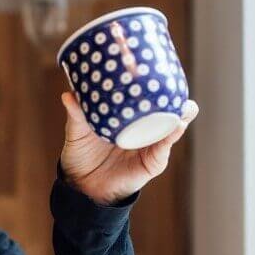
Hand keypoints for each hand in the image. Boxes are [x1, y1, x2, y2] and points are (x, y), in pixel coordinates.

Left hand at [59, 92, 199, 204]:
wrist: (82, 185)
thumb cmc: (82, 154)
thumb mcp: (78, 132)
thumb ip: (77, 115)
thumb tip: (68, 94)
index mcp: (128, 117)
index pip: (148, 98)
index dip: (159, 86)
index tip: (164, 69)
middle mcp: (143, 128)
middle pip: (167, 110)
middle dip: (177, 98)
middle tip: (177, 86)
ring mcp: (150, 145)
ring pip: (173, 127)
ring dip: (181, 115)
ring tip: (185, 106)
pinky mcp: (152, 162)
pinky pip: (164, 147)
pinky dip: (171, 136)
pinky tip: (176, 126)